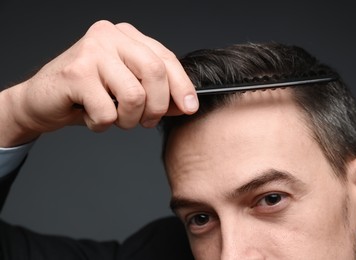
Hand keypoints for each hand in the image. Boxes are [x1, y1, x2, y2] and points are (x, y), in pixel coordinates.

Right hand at [0, 20, 197, 146]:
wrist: (41, 100)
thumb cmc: (87, 95)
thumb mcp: (127, 90)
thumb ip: (157, 93)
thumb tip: (187, 105)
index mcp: (127, 36)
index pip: (166, 59)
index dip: (182, 86)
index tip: (190, 107)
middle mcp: (110, 35)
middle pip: (155, 73)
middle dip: (156, 107)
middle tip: (146, 121)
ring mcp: (92, 51)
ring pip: (134, 96)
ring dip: (128, 120)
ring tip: (115, 118)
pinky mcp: (76, 72)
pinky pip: (108, 112)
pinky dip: (103, 125)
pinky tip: (91, 116)